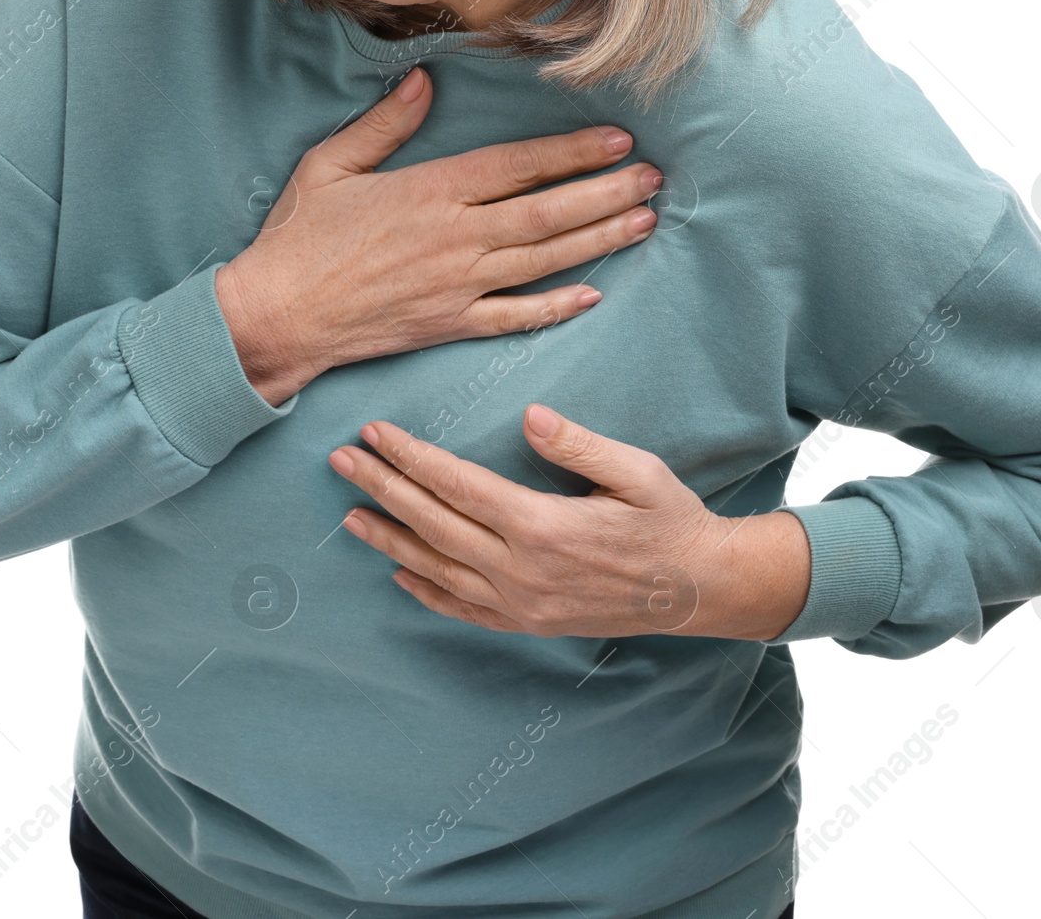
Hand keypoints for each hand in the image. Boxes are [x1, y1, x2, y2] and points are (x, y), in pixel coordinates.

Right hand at [214, 66, 664, 405]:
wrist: (278, 316)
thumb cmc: (299, 238)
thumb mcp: (330, 164)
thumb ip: (384, 124)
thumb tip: (423, 81)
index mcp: (430, 192)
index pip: (518, 167)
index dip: (572, 154)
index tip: (618, 142)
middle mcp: (455, 238)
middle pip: (547, 213)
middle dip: (606, 195)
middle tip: (655, 180)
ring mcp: (457, 286)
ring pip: (544, 261)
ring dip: (599, 242)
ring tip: (643, 223)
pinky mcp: (450, 325)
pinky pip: (514, 317)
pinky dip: (554, 308)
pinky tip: (591, 296)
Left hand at [327, 404, 812, 639]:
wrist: (699, 590)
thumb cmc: (670, 521)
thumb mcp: (636, 472)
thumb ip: (578, 445)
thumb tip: (530, 417)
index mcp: (543, 525)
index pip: (457, 485)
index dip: (411, 457)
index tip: (375, 434)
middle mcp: (521, 570)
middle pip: (433, 524)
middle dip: (382, 489)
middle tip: (341, 462)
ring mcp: (521, 603)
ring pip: (437, 569)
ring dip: (389, 540)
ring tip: (350, 517)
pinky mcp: (528, 623)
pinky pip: (463, 609)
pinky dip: (425, 591)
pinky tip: (399, 571)